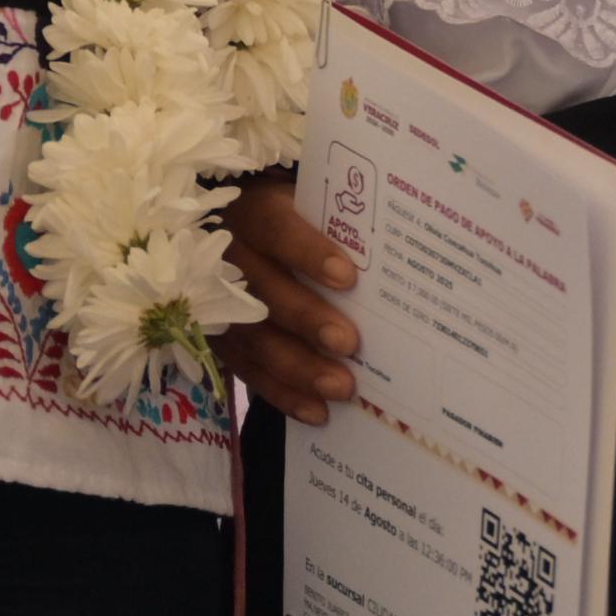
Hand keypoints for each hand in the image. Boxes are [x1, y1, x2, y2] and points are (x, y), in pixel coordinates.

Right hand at [212, 171, 360, 423]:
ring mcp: (218, 304)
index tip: (348, 277)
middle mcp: (229, 257)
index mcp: (254, 212)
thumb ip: (339, 222)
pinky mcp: (220, 341)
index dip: (308, 253)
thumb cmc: (295, 218)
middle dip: (307, 320)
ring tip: (341, 388)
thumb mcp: (307, 204)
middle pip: (264, 292)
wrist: (237, 230)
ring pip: (255, 339)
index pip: (277, 229)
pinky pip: (249, 371)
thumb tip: (398, 244)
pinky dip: (283, 394)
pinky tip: (317, 412)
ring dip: (300, 368)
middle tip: (349, 343)